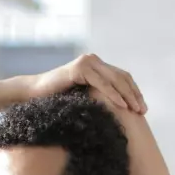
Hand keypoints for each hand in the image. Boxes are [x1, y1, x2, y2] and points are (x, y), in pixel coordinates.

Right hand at [26, 54, 146, 114]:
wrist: (31, 95)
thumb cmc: (54, 101)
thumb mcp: (82, 99)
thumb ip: (97, 98)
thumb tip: (117, 114)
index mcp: (96, 66)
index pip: (122, 78)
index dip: (134, 92)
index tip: (142, 109)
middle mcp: (93, 60)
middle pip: (122, 77)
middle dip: (134, 94)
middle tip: (143, 111)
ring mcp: (87, 62)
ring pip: (114, 79)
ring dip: (127, 95)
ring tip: (136, 110)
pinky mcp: (79, 68)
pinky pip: (101, 83)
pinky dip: (113, 94)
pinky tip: (122, 106)